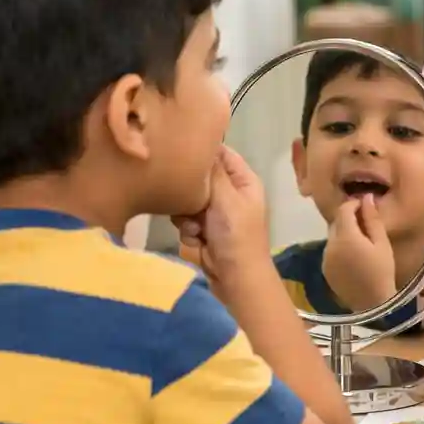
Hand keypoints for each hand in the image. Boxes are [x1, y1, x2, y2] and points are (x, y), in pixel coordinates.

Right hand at [173, 145, 268, 287]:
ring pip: (186, 203)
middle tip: (193, 205)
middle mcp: (230, 194)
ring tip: (197, 230)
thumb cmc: (237, 236)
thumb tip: (203, 142)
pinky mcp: (203, 232)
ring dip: (187, 218)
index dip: (202, 152)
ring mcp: (216, 214)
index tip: (179, 150)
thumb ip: (213, 172)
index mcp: (243, 181)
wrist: (237, 281)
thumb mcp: (226, 199)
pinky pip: (184, 223)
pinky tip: (197, 243)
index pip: (221, 153)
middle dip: (190, 194)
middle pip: (198, 179)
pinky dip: (188, 234)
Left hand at [322, 194, 397, 310]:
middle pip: (336, 222)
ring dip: (344, 233)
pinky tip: (353, 256)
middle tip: (366, 224)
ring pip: (332, 236)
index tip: (365, 206)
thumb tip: (366, 197)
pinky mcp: (324, 269)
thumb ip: (372, 218)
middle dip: (349, 218)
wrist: (374, 304)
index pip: (343, 210)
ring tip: (361, 241)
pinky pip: (331, 250)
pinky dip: (339, 247)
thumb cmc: (383, 272)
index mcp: (345, 237)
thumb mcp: (382, 243)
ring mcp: (325, 258)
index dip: (354, 204)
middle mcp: (330, 245)